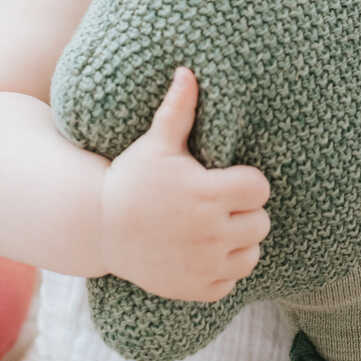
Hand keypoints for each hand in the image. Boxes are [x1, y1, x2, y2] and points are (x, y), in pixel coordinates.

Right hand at [99, 67, 270, 301]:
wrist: (99, 228)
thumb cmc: (132, 180)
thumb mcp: (155, 144)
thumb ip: (178, 109)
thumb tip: (188, 70)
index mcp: (206, 194)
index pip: (260, 188)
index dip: (247, 182)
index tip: (228, 179)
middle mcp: (209, 232)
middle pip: (261, 222)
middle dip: (246, 212)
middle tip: (221, 204)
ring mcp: (204, 265)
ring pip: (252, 254)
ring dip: (240, 242)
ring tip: (216, 228)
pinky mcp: (196, 290)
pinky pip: (232, 282)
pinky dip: (223, 270)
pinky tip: (204, 253)